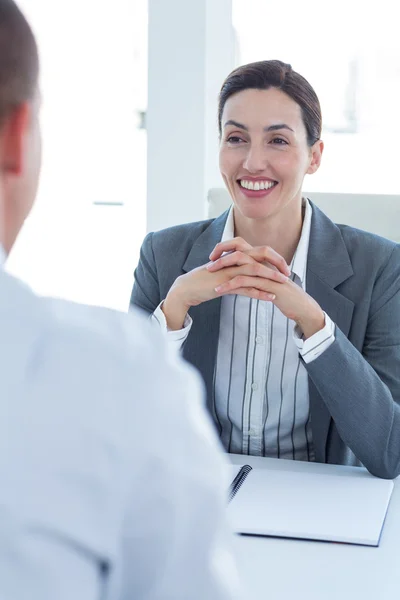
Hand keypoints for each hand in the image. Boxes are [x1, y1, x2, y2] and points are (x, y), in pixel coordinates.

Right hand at [163, 258, 286, 329]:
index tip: (284, 267)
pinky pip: (245, 287)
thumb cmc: (205, 281)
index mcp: (235, 255)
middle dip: (277, 262)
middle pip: (260, 254)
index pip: (259, 251)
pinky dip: (259, 292)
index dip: (273, 257)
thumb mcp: (224, 273)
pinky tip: (270, 298)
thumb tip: (251, 275)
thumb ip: (237, 271)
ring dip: (271, 276)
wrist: (187, 288)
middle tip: (288, 272)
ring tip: (284, 284)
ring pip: (255, 269)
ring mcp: (229, 271)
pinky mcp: (225, 283)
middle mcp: (233, 260)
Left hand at [209, 238, 324, 338]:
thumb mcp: (268, 283)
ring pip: (241, 265)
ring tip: (210, 277)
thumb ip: (256, 276)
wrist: (301, 307)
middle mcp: (265, 263)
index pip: (243, 246)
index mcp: (264, 260)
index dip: (227, 248)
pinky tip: (219, 290)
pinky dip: (230, 285)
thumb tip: (242, 275)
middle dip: (222, 255)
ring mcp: (267, 272)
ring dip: (223, 270)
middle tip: (209, 264)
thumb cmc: (285, 296)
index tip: (214, 257)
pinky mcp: (268, 285)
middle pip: (240, 250)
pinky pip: (246, 282)